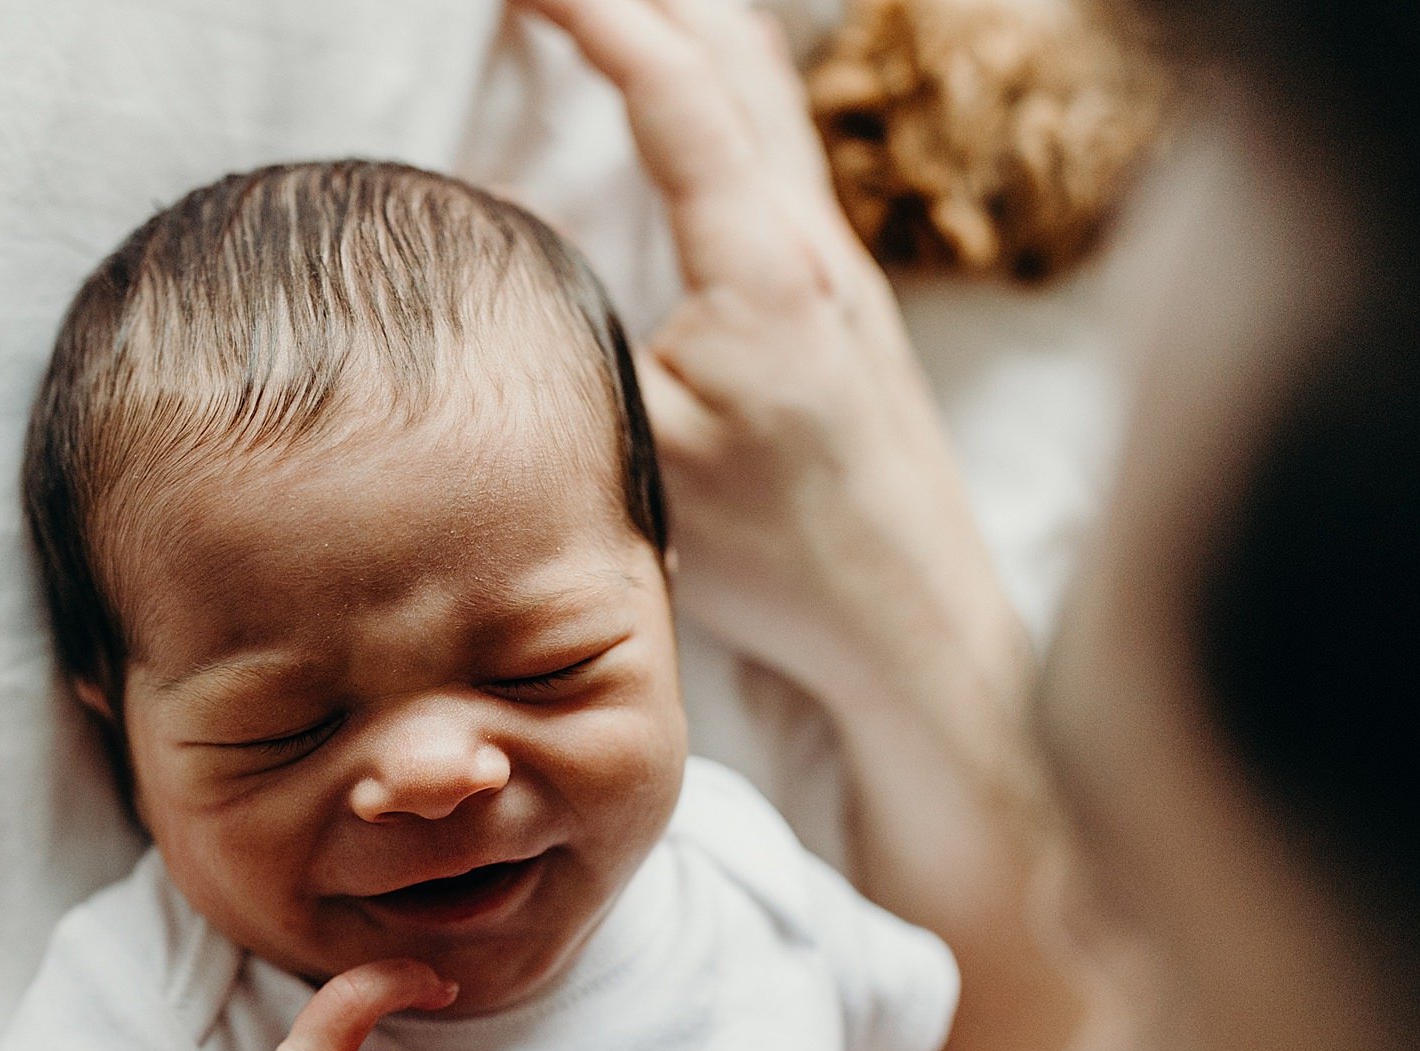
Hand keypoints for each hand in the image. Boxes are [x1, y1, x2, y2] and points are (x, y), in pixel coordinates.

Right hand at [517, 0, 1025, 709]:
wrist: (907, 621)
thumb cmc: (782, 560)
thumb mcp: (646, 459)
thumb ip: (583, 345)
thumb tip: (511, 257)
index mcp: (765, 267)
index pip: (674, 89)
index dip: (593, 13)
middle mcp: (816, 241)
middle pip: (734, 53)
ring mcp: (840, 262)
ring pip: (764, 95)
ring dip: (688, 28)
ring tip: (607, 9)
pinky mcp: (842, 296)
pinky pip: (774, 149)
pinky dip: (716, 95)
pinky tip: (682, 105)